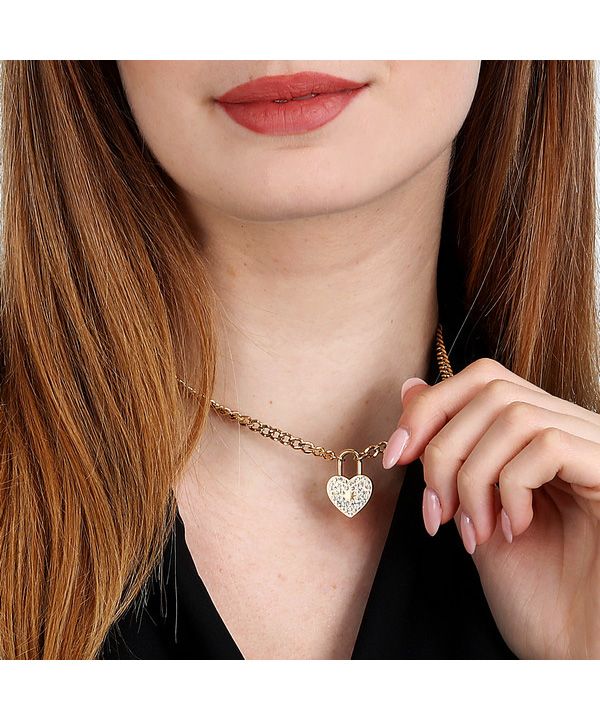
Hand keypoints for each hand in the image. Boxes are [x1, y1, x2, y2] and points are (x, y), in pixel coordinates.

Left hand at [383, 358, 599, 658]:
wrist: (580, 653)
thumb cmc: (534, 593)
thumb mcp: (471, 512)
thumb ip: (445, 451)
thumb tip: (410, 388)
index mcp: (538, 438)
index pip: (481, 380)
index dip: (430, 408)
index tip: (396, 457)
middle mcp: (570, 432)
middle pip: (491, 387)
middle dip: (443, 445)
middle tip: (434, 509)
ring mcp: (594, 450)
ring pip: (513, 414)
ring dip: (473, 475)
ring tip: (473, 530)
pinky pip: (547, 446)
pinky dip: (512, 487)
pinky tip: (515, 529)